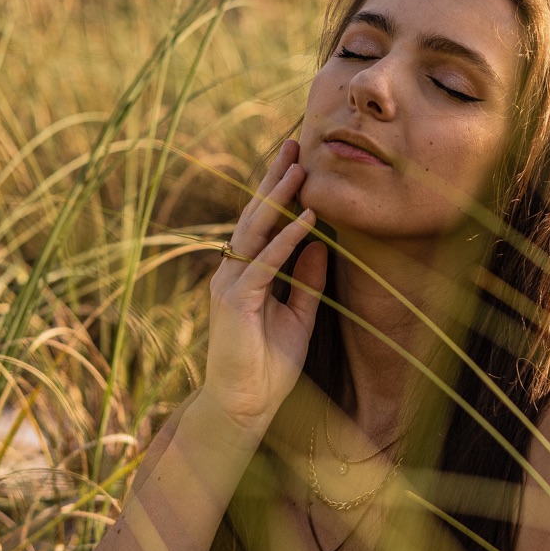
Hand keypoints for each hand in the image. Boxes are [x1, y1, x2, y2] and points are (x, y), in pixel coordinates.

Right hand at [201, 140, 327, 436]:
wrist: (243, 407)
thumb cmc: (268, 367)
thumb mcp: (298, 316)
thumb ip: (306, 280)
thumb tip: (320, 242)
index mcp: (245, 274)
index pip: (263, 224)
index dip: (279, 192)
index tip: (298, 161)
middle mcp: (232, 273)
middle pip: (255, 217)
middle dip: (274, 180)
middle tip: (294, 143)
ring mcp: (229, 286)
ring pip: (255, 231)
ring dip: (278, 199)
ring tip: (299, 168)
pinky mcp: (234, 303)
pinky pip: (264, 264)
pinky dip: (286, 240)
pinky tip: (305, 219)